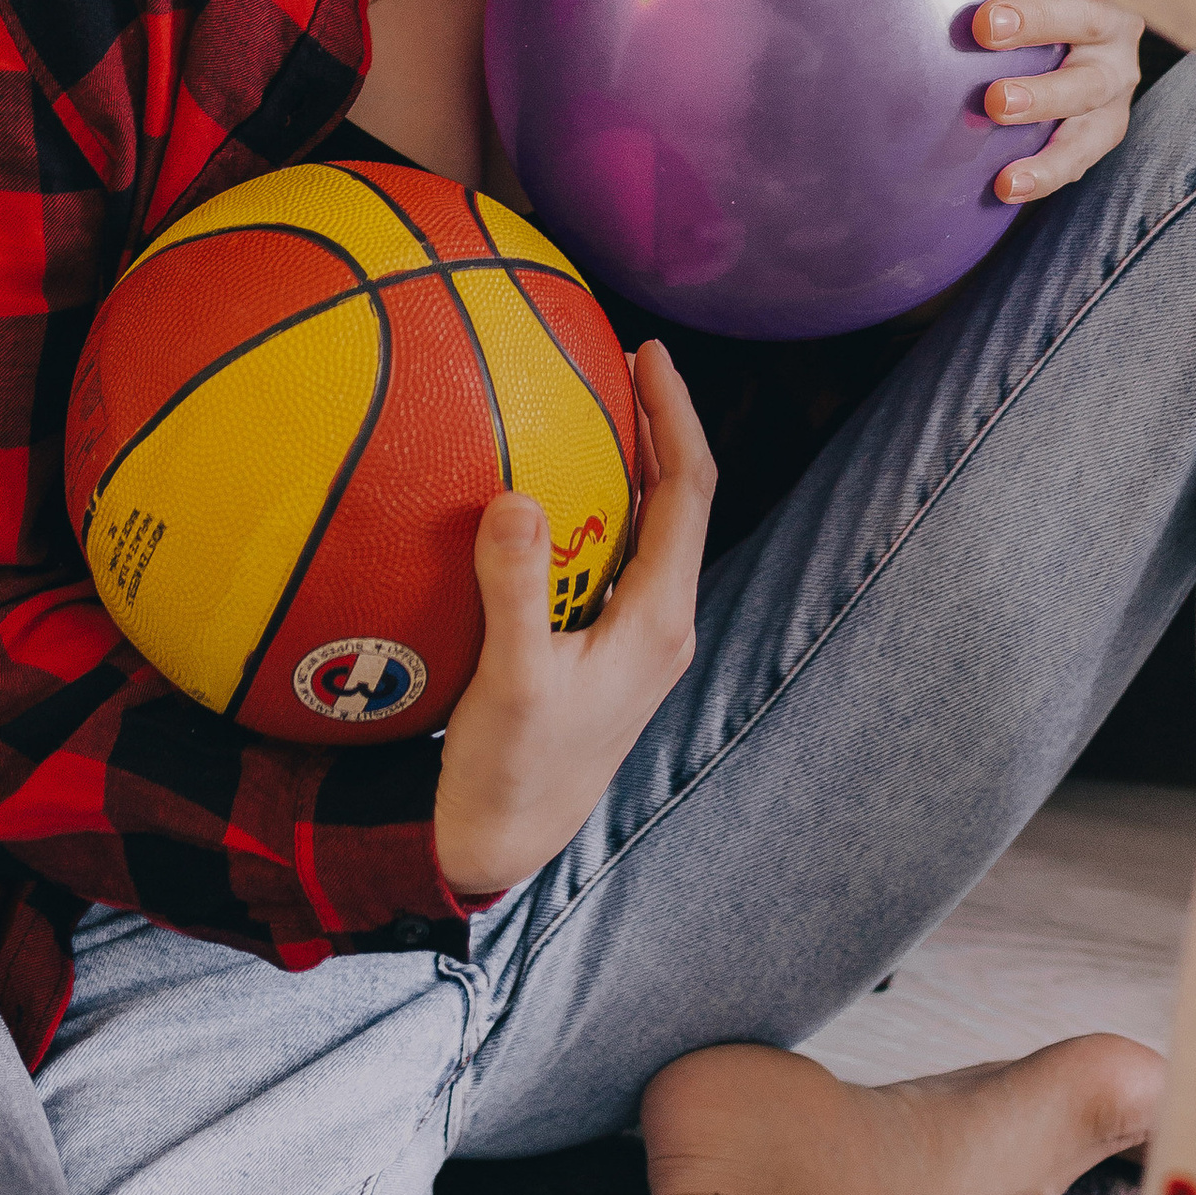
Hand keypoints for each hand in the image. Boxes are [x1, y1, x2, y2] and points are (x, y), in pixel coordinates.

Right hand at [433, 342, 715, 899]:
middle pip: (678, 497)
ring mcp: (637, 636)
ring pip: (645, 526)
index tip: (644, 351)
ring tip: (584, 401)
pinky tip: (539, 489)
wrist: (507, 843)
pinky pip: (608, 554)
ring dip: (626, 462)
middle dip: (656, 424)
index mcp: (658, 619)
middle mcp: (661, 621)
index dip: (674, 414)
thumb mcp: (511, 679)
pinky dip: (589, 506)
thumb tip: (517, 496)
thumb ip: (516, 589)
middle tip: (613, 356)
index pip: (688, 490)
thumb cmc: (513, 769)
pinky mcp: (605, 648)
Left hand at [975, 0, 1143, 200]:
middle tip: (993, 102)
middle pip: (1087, 84)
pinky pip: (1073, 169)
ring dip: (1048, 158)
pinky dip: (1041, 180)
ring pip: (1087, 138)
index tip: (983, 23)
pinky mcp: (1094, 146)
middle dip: (1042, 95)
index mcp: (1104, 21)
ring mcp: (1110, 113)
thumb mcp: (1023, 0)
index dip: (1034, 18)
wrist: (1064, 53)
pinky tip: (1005, 190)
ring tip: (1008, 178)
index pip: (1074, 13)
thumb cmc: (1030, 20)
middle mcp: (1116, 68)